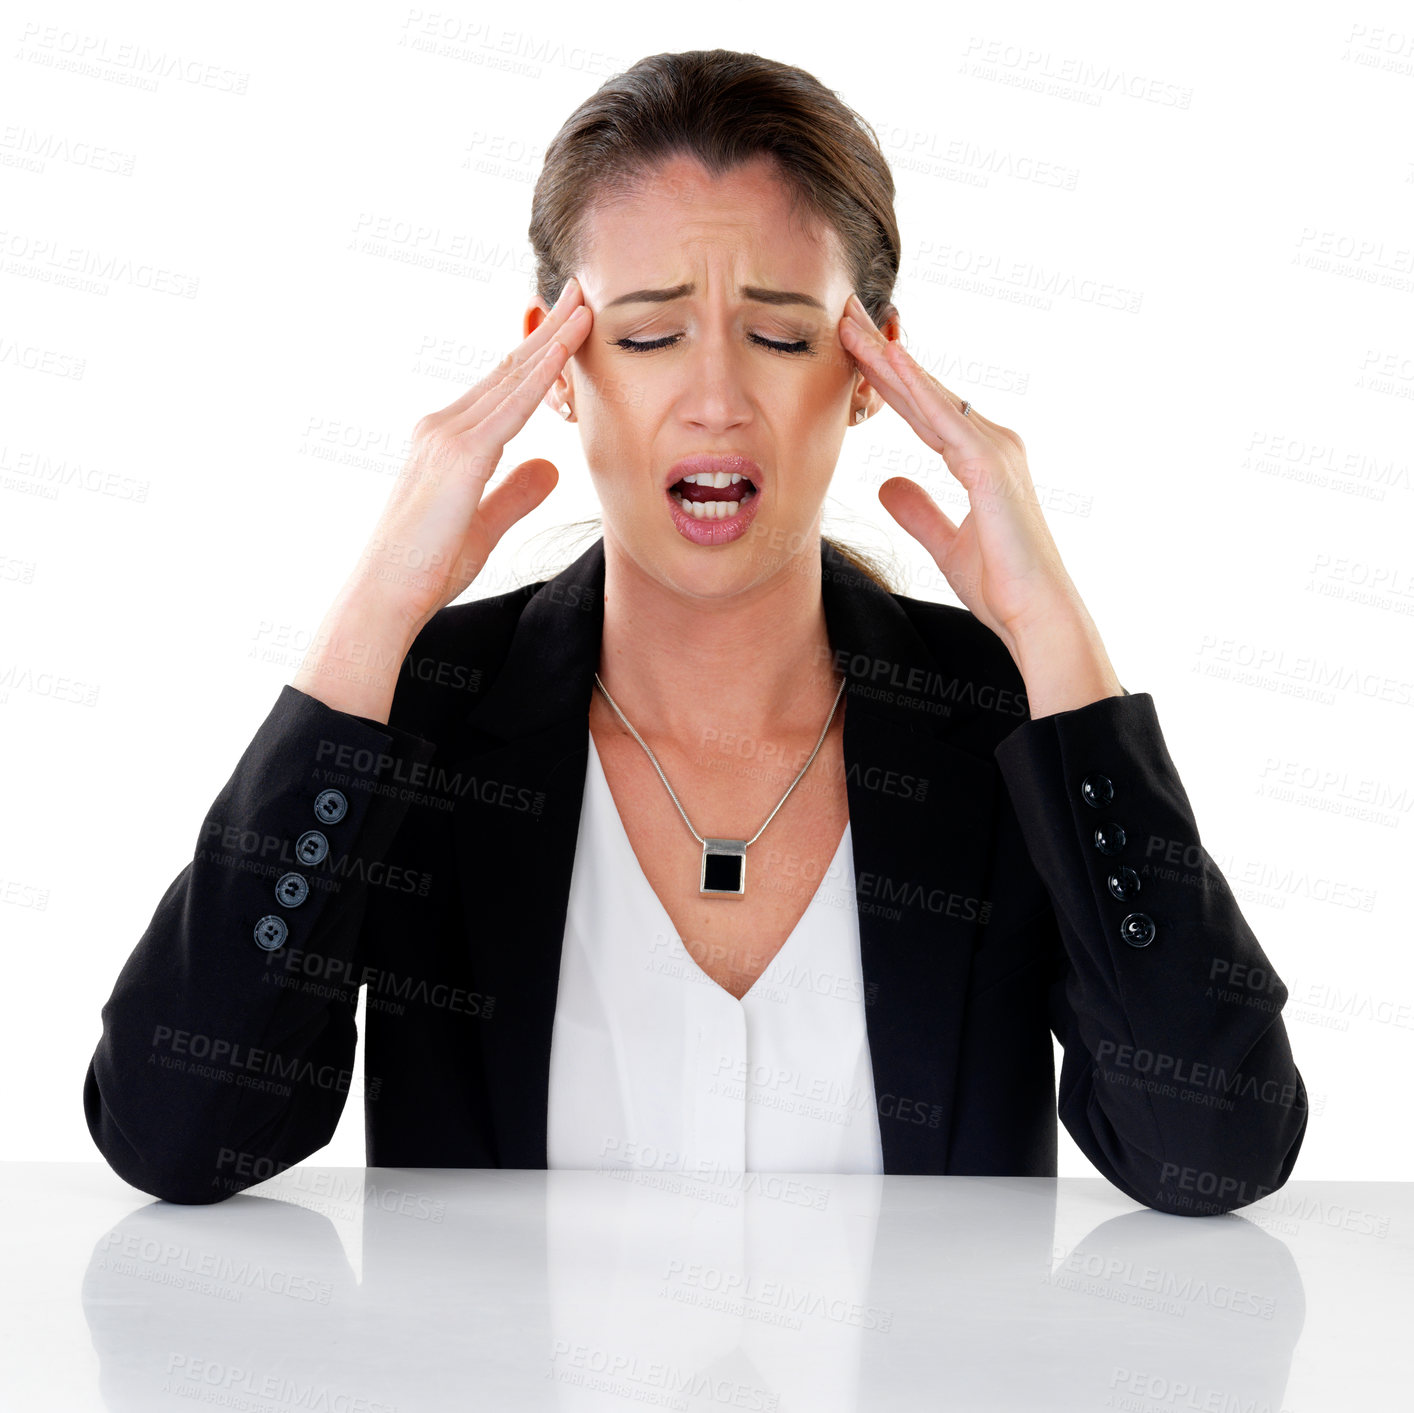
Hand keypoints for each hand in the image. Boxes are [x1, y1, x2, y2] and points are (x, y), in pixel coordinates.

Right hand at [349, 277, 593, 637]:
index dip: (537, 356)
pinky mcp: (461, 454)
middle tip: (582, 293)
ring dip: (553, 339)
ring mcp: (448, 435)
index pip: (502, 389)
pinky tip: (567, 348)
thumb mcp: (484, 525)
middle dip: (548, 330)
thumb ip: (516, 492)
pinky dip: (542, 374)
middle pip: (508, 369)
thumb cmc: (424, 568)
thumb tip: (551, 467)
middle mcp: (443, 426)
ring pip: (513, 378)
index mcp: (447, 441)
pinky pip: (512, 404)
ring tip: (586, 304)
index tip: (568, 327)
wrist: (386, 594)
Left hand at [838, 292, 1084, 660]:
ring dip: (888, 357)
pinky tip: (888, 361)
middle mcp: (991, 443)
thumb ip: (920, 511)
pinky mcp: (990, 468)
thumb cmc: (1003, 586)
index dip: (887, 378)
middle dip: (882, 351)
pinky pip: (944, 420)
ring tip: (850, 324)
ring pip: (930, 395)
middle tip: (843, 313)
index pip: (922, 409)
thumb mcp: (946, 544)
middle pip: (924, 390)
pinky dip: (915, 389)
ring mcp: (994, 450)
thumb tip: (888, 484)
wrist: (1037, 616)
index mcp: (980, 457)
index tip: (851, 348)